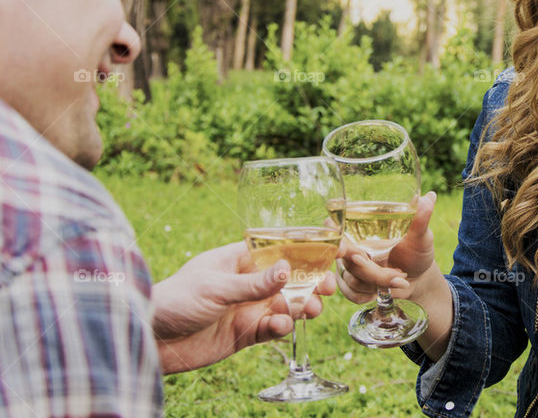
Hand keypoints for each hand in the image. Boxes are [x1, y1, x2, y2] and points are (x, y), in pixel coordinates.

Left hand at [151, 242, 333, 373]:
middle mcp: (249, 283)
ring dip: (302, 307)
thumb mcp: (216, 287)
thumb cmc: (175, 299)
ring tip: (311, 310)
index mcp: (241, 260)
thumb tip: (288, 270)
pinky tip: (280, 327)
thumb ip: (253, 283)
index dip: (307, 251)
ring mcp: (248, 308)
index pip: (280, 250)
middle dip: (312, 283)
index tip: (334, 251)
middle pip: (291, 280)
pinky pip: (272, 329)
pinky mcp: (245, 334)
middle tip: (328, 287)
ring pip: (286, 305)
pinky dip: (281, 328)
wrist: (151, 339)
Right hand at [337, 192, 436, 303]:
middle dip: (372, 271)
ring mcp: (346, 266)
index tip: (342, 249)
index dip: (333, 237)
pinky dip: (371, 294)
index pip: (332, 226)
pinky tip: (386, 289)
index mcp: (360, 227)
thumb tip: (429, 197)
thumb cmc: (416, 252)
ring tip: (400, 277)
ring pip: (352, 278)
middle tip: (397, 274)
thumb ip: (420, 219)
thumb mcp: (421, 237)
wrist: (417, 279)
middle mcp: (349, 245)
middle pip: (346, 258)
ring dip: (379, 282)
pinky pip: (352, 293)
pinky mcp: (349, 286)